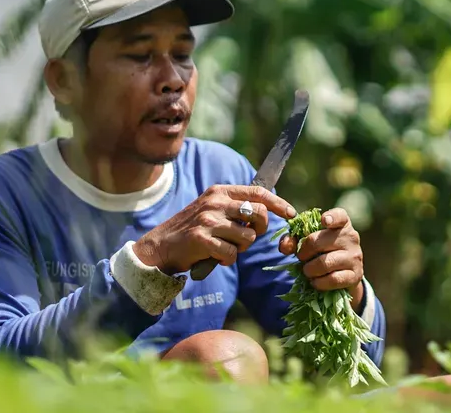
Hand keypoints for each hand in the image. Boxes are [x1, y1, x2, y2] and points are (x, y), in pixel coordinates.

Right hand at [133, 185, 296, 274]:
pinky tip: (214, 257)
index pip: (258, 192)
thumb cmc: (191, 231)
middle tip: (245, 239)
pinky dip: (226, 259)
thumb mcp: (212, 210)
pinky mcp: (201, 239)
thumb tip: (267, 211)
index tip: (291, 214)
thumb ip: (235, 208)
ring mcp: (208, 220)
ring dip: (240, 248)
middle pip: (259, 213)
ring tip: (224, 247)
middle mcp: (215, 202)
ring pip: (247, 236)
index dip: (278, 203)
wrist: (159, 247)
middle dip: (259, 230)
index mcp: (219, 191)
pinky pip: (232, 253)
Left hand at [278, 208, 365, 310]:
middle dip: (303, 253)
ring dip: (309, 270)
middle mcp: (351, 237)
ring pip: (325, 263)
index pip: (339, 216)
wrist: (345, 273)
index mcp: (342, 224)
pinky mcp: (355, 275)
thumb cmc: (324, 252)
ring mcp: (355, 256)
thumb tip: (285, 245)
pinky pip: (332, 279)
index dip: (331, 217)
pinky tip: (316, 281)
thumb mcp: (311, 242)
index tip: (324, 221)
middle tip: (301, 258)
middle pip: (318, 242)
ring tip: (308, 271)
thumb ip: (294, 240)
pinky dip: (319, 283)